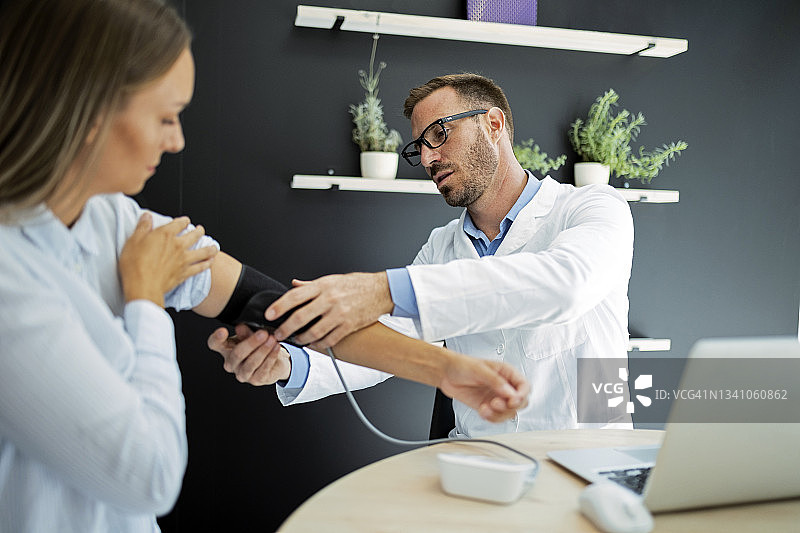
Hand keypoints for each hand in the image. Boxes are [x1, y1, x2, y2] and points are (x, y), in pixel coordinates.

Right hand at [119, 213, 217, 306]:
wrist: (143, 286)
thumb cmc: (135, 265)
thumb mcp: (133, 241)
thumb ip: (142, 227)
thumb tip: (146, 216)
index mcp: (165, 235)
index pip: (179, 223)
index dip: (183, 221)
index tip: (185, 221)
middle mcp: (178, 245)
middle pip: (194, 235)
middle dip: (199, 231)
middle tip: (200, 229)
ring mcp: (184, 260)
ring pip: (203, 251)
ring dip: (210, 248)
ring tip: (214, 247)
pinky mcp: (185, 273)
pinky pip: (200, 267)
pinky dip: (207, 264)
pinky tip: (210, 263)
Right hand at [207, 324, 290, 384]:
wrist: (275, 361)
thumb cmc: (258, 346)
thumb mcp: (252, 335)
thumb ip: (246, 332)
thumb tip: (241, 327)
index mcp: (226, 349)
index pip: (214, 344)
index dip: (216, 338)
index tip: (222, 330)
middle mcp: (231, 363)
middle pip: (237, 354)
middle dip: (251, 343)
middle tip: (263, 333)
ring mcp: (242, 374)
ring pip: (251, 363)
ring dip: (263, 350)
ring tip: (272, 340)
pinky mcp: (255, 380)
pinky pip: (263, 369)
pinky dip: (270, 357)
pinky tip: (276, 348)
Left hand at [265, 272, 392, 348]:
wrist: (380, 290)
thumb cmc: (357, 284)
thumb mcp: (331, 279)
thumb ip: (311, 285)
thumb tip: (294, 285)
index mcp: (323, 286)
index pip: (295, 296)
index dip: (279, 306)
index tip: (269, 315)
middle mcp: (329, 299)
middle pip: (300, 317)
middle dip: (285, 328)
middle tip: (278, 334)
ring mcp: (339, 314)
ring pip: (314, 332)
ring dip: (301, 339)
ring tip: (296, 340)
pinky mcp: (348, 326)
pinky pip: (329, 339)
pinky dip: (318, 344)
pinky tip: (313, 344)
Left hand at [439, 357, 529, 422]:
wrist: (446, 374)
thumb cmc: (462, 365)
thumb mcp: (480, 370)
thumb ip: (495, 381)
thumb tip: (509, 392)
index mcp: (507, 373)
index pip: (524, 386)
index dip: (521, 395)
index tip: (513, 400)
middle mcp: (504, 386)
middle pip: (521, 402)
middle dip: (510, 406)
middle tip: (496, 403)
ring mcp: (497, 398)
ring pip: (509, 413)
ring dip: (499, 414)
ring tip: (486, 407)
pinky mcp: (488, 407)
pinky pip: (496, 418)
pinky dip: (491, 418)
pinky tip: (482, 410)